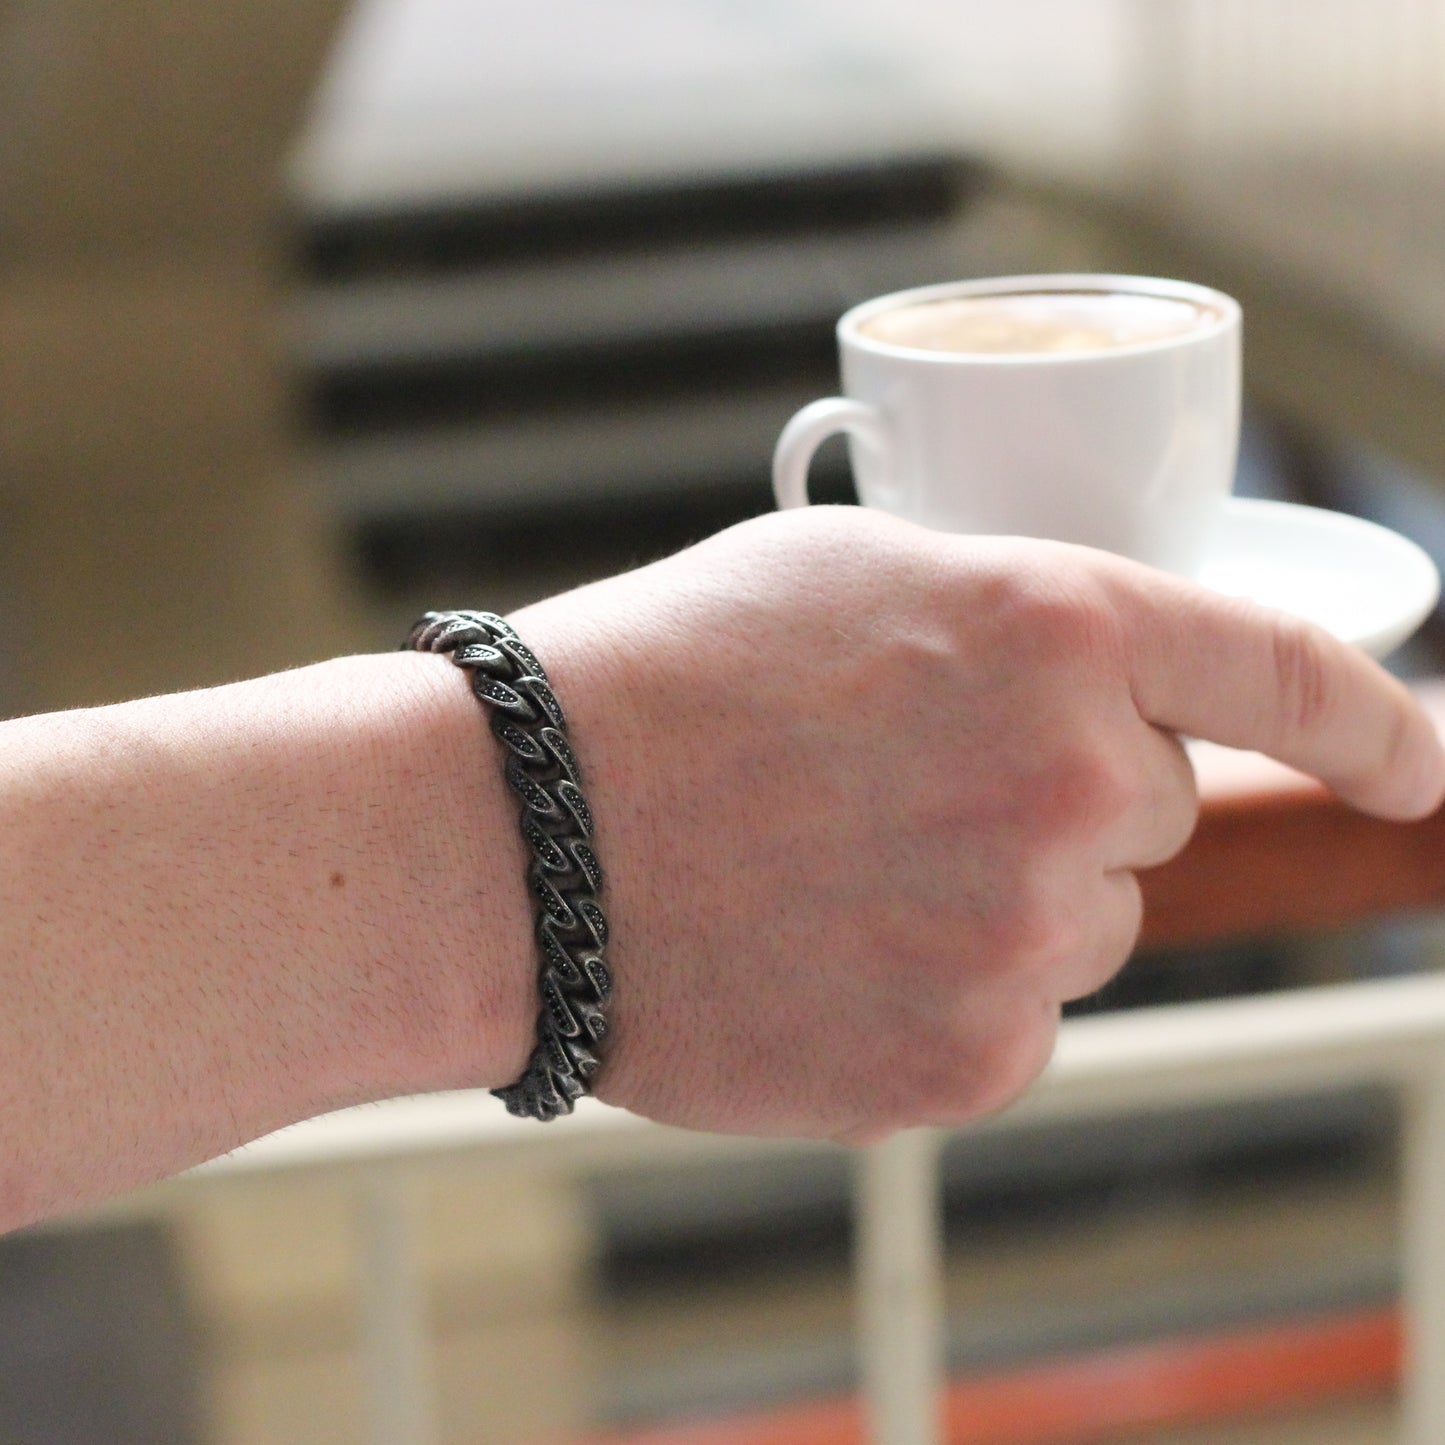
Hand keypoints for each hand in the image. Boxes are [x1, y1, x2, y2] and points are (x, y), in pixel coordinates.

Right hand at [511, 506, 1444, 1140]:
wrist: (523, 840)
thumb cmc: (665, 684)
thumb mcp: (851, 576)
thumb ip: (1012, 620)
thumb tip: (1111, 685)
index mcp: (1049, 627)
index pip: (1282, 672)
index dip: (1369, 722)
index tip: (1411, 769)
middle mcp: (1071, 778)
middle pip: (1152, 812)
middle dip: (1065, 799)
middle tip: (901, 790)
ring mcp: (1027, 931)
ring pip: (1084, 923)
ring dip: (1000, 900)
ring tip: (838, 870)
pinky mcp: (974, 1058)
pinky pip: (1017, 1018)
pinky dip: (946, 991)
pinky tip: (827, 950)